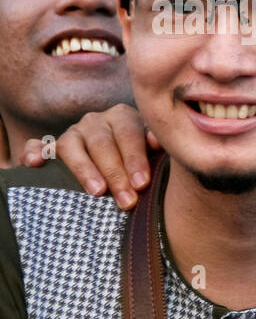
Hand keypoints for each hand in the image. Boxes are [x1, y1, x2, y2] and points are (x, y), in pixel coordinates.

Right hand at [21, 104, 157, 208]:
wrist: (117, 166)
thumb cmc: (140, 164)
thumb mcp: (152, 155)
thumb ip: (155, 150)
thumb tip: (158, 144)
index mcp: (123, 118)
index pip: (129, 134)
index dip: (135, 159)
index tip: (142, 184)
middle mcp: (96, 122)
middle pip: (102, 144)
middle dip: (115, 174)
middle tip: (127, 200)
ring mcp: (72, 133)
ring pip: (71, 145)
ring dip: (84, 170)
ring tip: (97, 192)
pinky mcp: (49, 146)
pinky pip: (37, 145)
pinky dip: (34, 152)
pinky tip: (34, 164)